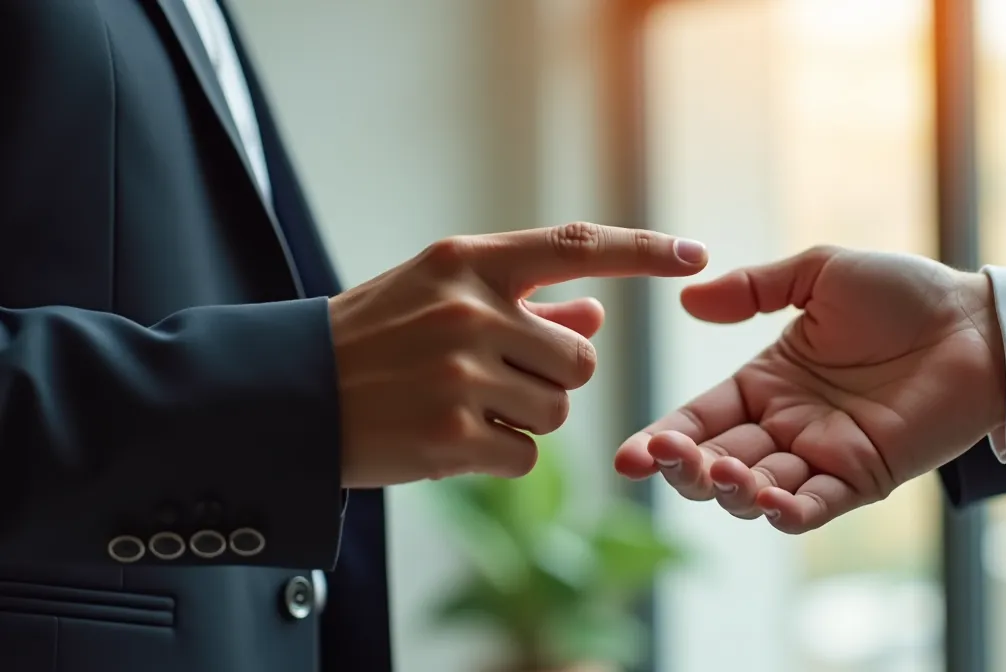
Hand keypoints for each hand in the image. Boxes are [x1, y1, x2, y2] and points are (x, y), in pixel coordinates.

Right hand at [331, 222, 707, 487]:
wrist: (285, 394)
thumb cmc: (369, 339)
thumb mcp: (436, 297)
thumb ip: (520, 303)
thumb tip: (594, 315)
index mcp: (468, 263)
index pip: (576, 245)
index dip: (643, 251)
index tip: (696, 256)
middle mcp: (469, 310)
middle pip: (579, 360)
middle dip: (553, 378)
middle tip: (495, 380)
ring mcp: (459, 373)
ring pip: (557, 410)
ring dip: (526, 418)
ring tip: (463, 407)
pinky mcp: (450, 435)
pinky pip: (524, 454)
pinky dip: (499, 455)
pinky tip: (449, 439)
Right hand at [614, 246, 1003, 532]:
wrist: (977, 324)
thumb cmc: (904, 294)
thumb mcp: (819, 274)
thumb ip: (754, 289)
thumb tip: (687, 300)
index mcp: (766, 382)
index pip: (699, 418)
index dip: (662, 439)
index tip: (628, 458)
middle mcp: (785, 425)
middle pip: (715, 463)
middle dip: (685, 469)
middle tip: (671, 458)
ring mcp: (822, 456)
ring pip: (756, 491)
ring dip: (730, 489)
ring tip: (723, 471)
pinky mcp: (862, 477)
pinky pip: (815, 507)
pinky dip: (787, 512)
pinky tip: (767, 502)